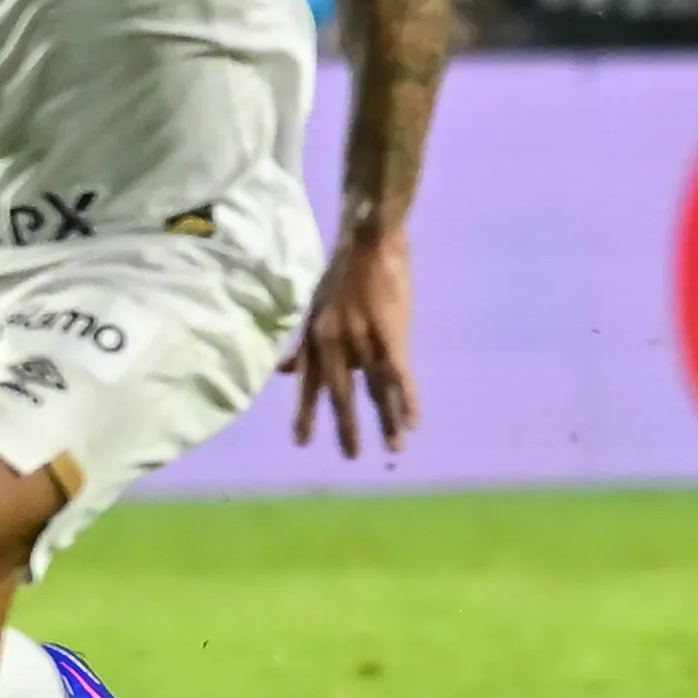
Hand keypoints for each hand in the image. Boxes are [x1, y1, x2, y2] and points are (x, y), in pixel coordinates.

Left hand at [285, 220, 415, 458]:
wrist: (368, 241)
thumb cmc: (342, 275)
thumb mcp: (313, 310)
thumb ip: (303, 345)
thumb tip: (283, 372)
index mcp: (316, 338)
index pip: (308, 384)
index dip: (305, 412)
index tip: (302, 442)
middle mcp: (335, 343)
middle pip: (341, 393)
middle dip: (347, 427)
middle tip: (352, 456)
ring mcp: (362, 338)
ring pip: (375, 389)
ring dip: (386, 420)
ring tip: (394, 447)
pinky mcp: (391, 333)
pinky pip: (399, 374)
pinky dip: (407, 398)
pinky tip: (413, 420)